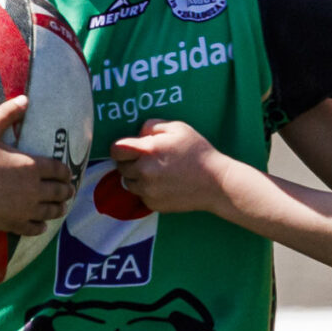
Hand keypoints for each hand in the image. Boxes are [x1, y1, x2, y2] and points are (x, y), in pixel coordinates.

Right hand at [0, 93, 73, 233]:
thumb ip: (8, 113)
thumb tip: (25, 98)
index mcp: (31, 165)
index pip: (60, 170)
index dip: (66, 172)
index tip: (66, 173)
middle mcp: (33, 189)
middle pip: (61, 192)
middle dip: (66, 190)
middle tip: (66, 190)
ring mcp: (24, 209)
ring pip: (52, 212)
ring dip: (58, 208)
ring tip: (59, 207)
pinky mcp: (13, 223)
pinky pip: (35, 229)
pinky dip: (41, 226)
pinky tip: (41, 223)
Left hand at [109, 120, 231, 214]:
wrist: (215, 183)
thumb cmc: (198, 152)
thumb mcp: (178, 128)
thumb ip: (153, 126)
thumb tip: (139, 133)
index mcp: (147, 150)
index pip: (116, 150)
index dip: (120, 148)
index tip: (129, 148)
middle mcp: (143, 172)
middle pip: (121, 167)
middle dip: (130, 162)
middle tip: (147, 159)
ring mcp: (147, 191)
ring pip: (128, 183)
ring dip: (137, 177)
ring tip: (156, 172)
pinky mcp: (153, 204)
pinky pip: (140, 196)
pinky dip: (147, 190)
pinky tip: (163, 184)